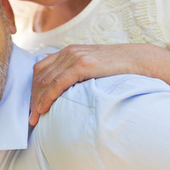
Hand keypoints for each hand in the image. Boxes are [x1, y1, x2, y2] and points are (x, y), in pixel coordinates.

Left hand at [29, 44, 143, 125]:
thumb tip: (66, 91)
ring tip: (34, 118)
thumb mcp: (93, 67)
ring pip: (46, 80)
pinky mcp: (83, 65)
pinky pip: (57, 83)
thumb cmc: (119, 68)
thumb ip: (78, 73)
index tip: (31, 106)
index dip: (33, 88)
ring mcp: (75, 57)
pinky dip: (47, 97)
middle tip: (30, 117)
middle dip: (32, 97)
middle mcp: (69, 52)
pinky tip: (43, 109)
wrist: (140, 60)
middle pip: (40, 75)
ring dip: (37, 101)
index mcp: (69, 51)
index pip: (41, 68)